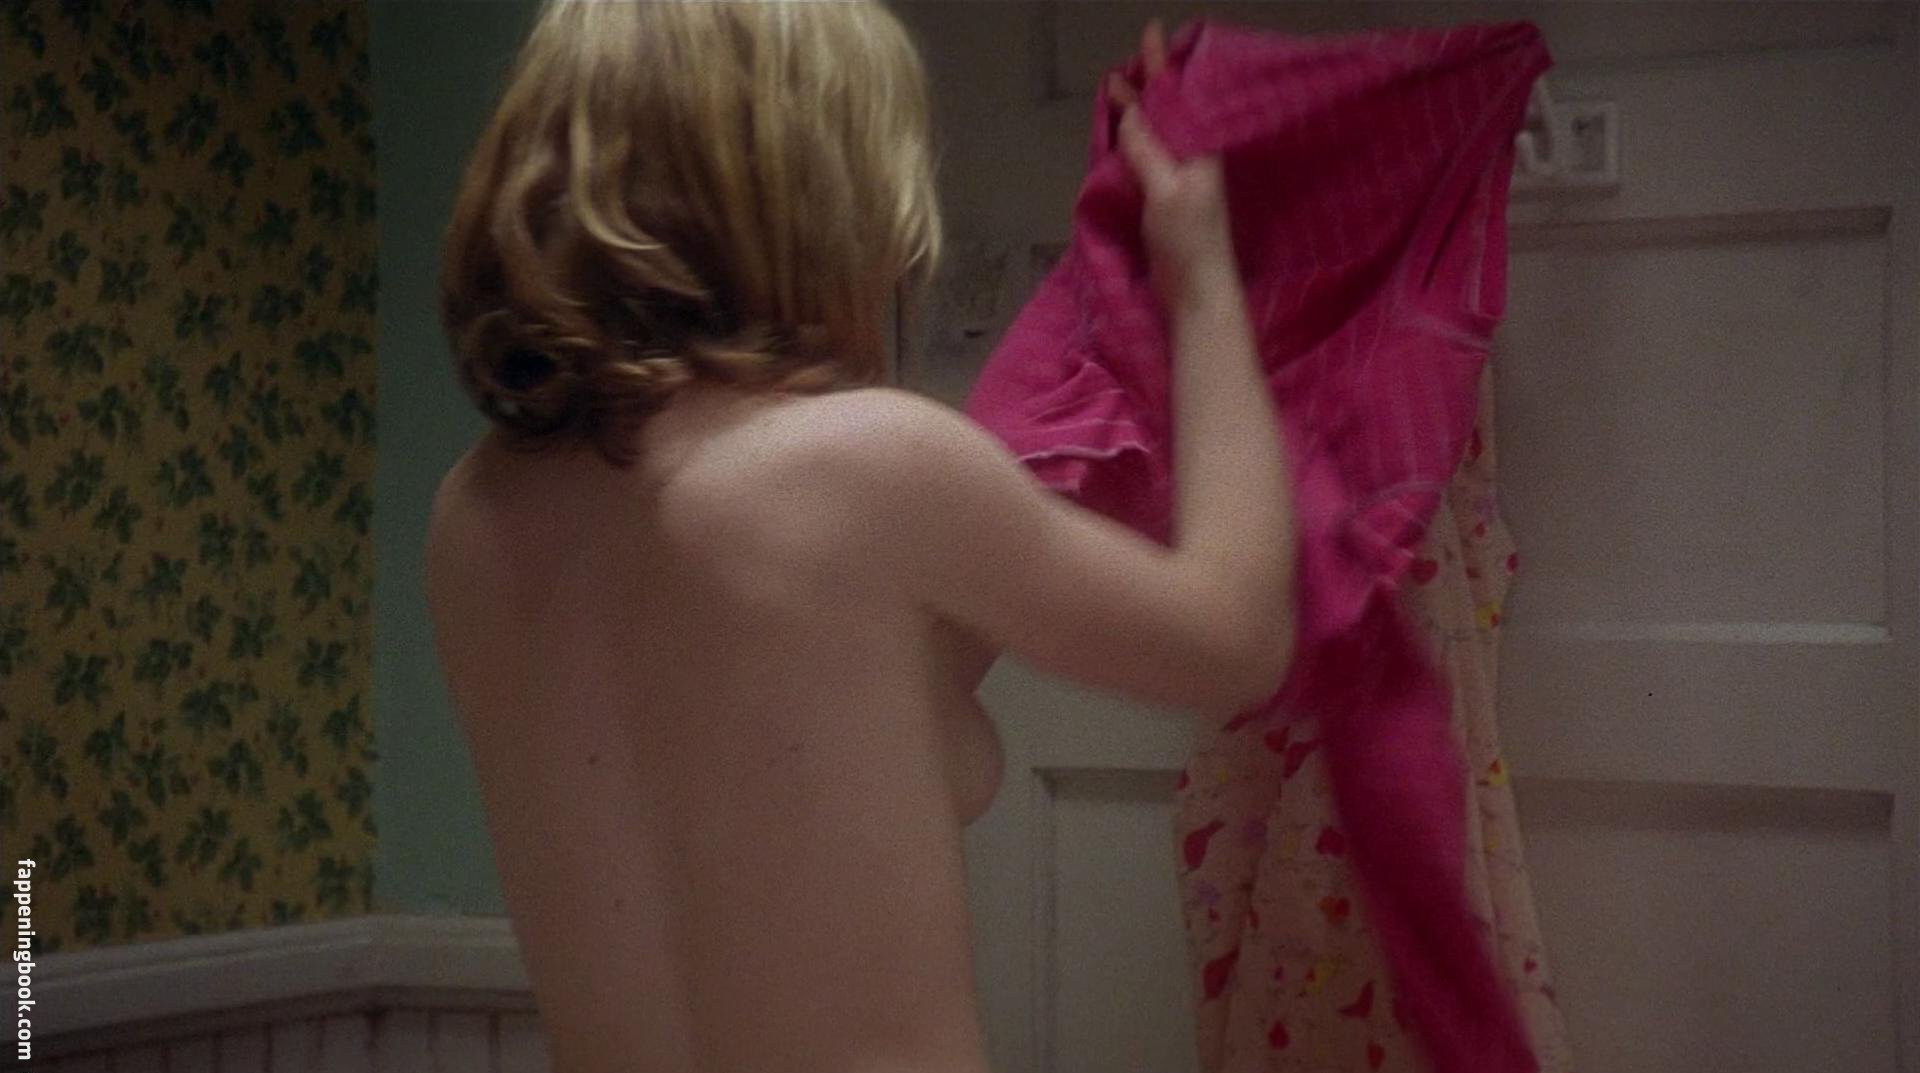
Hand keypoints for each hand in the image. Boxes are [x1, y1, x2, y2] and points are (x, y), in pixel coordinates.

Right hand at [1107, 21, 1236, 310]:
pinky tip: (1123, 136)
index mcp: (1197, 152)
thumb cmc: (1189, 243)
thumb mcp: (1166, 191)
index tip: (1151, 33)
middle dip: (1146, 87)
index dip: (1160, 67)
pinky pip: (1147, 157)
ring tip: (1121, 91)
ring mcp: (1178, 181)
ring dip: (1138, 113)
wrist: (1198, 294)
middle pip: (1165, 112)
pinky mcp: (1165, 201)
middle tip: (1125, 66)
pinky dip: (1133, 141)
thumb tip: (1130, 115)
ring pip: (1155, 134)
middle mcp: (1190, 160)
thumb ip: (1147, 151)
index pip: (1174, 98)